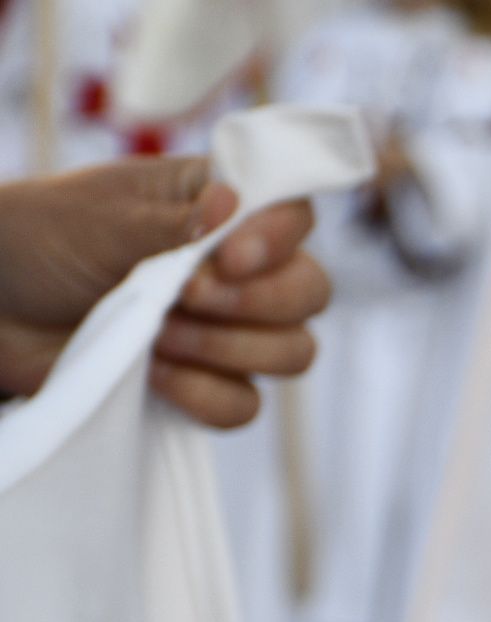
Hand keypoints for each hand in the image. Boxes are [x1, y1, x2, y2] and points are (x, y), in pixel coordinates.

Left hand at [0, 156, 328, 428]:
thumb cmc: (40, 240)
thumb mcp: (101, 220)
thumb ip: (175, 223)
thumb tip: (236, 206)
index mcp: (218, 207)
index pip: (294, 215)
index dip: (278, 241)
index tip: (229, 257)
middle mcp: (237, 268)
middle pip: (310, 292)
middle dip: (255, 303)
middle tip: (185, 297)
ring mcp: (228, 330)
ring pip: (292, 353)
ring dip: (228, 349)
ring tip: (158, 336)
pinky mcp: (206, 384)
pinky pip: (246, 405)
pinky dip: (206, 396)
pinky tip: (157, 374)